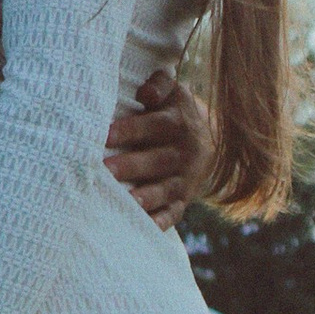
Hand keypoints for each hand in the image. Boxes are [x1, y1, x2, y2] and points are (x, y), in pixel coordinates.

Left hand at [106, 67, 211, 225]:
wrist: (210, 139)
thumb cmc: (173, 111)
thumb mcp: (173, 91)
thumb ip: (159, 85)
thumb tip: (145, 94)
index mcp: (179, 123)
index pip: (154, 126)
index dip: (130, 130)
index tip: (104, 135)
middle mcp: (186, 153)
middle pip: (158, 160)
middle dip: (132, 166)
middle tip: (104, 170)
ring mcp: (186, 179)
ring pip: (166, 189)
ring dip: (145, 197)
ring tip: (124, 200)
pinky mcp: (183, 201)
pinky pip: (173, 213)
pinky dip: (160, 222)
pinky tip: (142, 227)